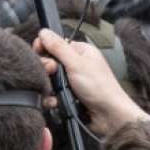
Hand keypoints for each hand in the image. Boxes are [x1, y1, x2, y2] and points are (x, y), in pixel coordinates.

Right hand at [34, 29, 149, 136]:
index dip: (44, 48)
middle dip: (47, 68)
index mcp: (80, 52)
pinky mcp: (68, 96)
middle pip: (49, 61)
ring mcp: (71, 81)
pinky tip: (56, 101)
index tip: (40, 53)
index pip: (54, 44)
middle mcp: (75, 65)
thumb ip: (58, 47)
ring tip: (55, 91)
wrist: (109, 117)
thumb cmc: (100, 88)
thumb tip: (43, 31)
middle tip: (52, 73)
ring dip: (49, 86)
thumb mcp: (76, 63)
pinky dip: (52, 98)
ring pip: (48, 79)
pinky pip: (51, 94)